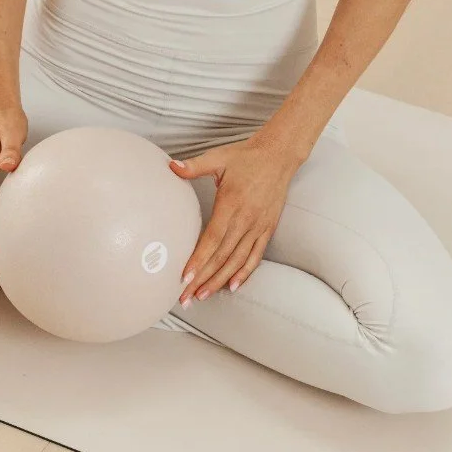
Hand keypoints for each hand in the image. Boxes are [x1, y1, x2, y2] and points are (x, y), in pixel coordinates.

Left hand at [169, 132, 303, 306]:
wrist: (279, 155)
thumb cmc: (246, 157)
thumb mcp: (218, 157)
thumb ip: (194, 166)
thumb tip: (171, 167)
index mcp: (231, 204)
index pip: (212, 239)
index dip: (199, 260)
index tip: (185, 277)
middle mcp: (246, 220)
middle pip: (222, 256)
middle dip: (202, 279)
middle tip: (186, 296)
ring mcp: (258, 226)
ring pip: (237, 261)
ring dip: (219, 281)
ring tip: (203, 296)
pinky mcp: (267, 229)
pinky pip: (255, 256)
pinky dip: (244, 273)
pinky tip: (232, 286)